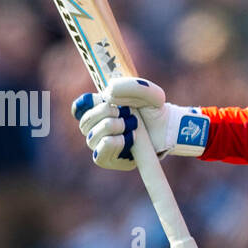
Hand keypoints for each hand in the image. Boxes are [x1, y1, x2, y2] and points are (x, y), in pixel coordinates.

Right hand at [72, 76, 209, 169]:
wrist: (168, 129)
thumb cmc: (154, 110)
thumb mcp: (148, 93)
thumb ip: (130, 86)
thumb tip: (107, 94)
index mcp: (100, 109)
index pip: (79, 108)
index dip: (84, 104)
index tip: (101, 99)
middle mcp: (98, 127)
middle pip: (85, 122)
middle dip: (104, 113)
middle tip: (126, 111)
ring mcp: (103, 145)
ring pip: (91, 138)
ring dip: (112, 127)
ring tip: (132, 125)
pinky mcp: (111, 160)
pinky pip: (99, 155)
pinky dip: (112, 144)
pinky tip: (126, 138)